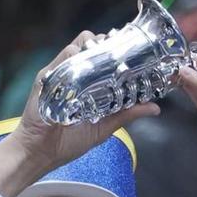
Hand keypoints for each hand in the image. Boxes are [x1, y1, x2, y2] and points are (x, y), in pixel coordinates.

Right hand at [0, 32, 158, 196]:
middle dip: (106, 43)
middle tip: (119, 51)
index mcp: (88, 85)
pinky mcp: (46, 77)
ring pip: (78, 46)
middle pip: (91, 45)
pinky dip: (74, 56)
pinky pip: (61, 57)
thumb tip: (155, 108)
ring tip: (103, 57)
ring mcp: (60, 74)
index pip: (103, 56)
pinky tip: (83, 64)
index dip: (116, 49)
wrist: (41, 153)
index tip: (131, 49)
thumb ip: (127, 114)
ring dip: (91, 46)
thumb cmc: (68, 143)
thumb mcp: (104, 127)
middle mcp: (75, 76)